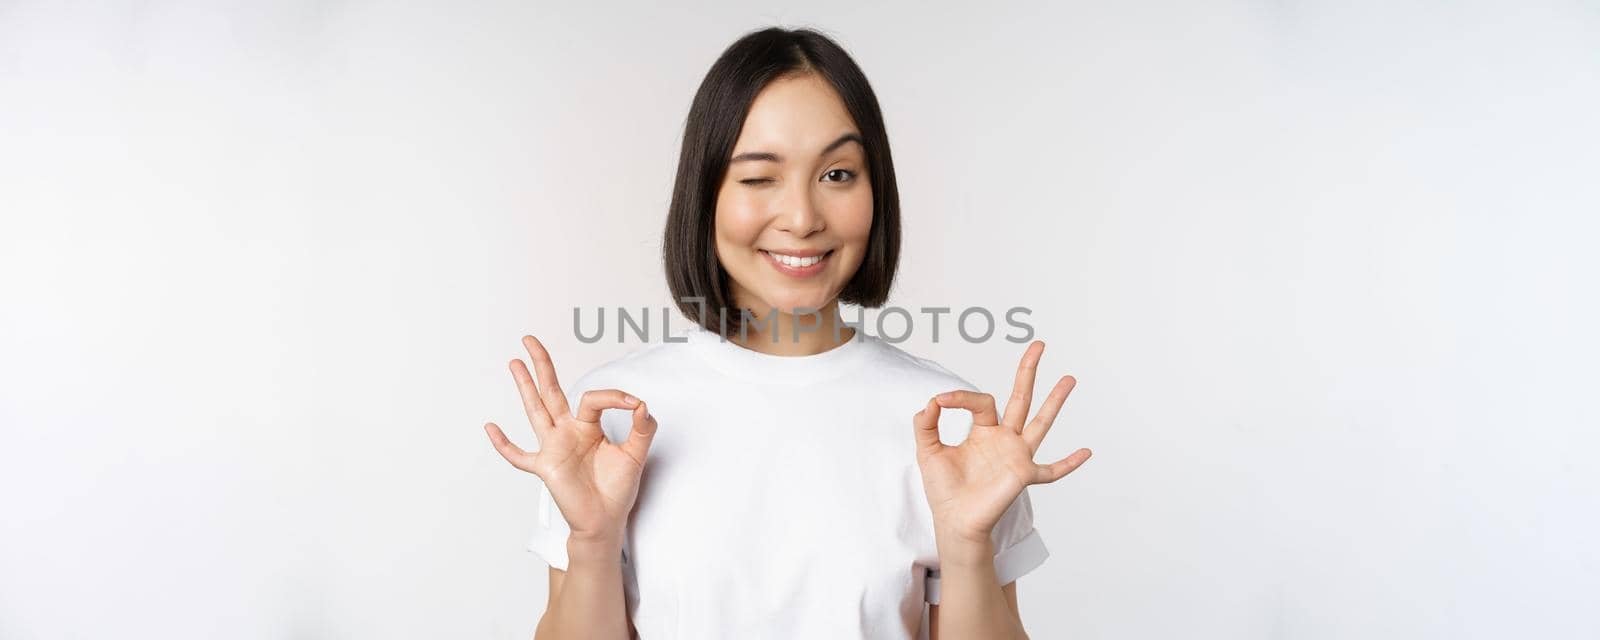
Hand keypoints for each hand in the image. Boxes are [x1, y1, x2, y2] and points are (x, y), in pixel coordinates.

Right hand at [484, 335, 658, 542]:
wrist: (605, 520)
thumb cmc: (617, 489)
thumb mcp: (636, 455)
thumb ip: (642, 429)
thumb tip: (642, 404)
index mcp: (588, 426)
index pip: (593, 398)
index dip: (615, 397)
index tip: (635, 406)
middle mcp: (567, 432)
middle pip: (551, 391)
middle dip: (542, 366)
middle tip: (530, 340)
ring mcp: (553, 448)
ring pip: (535, 410)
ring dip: (525, 387)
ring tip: (514, 362)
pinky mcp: (545, 467)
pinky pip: (519, 456)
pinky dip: (504, 444)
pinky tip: (490, 428)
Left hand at [912, 340, 1091, 546]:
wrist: (954, 520)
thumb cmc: (944, 489)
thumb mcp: (927, 450)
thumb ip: (925, 424)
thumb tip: (932, 400)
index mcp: (983, 430)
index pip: (981, 401)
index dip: (961, 396)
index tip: (942, 400)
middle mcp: (1004, 439)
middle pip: (1020, 398)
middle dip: (1028, 372)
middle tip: (1039, 345)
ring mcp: (1018, 456)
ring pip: (1041, 422)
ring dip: (1055, 401)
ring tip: (1069, 378)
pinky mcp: (1024, 475)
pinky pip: (1052, 470)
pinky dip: (1069, 463)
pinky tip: (1087, 452)